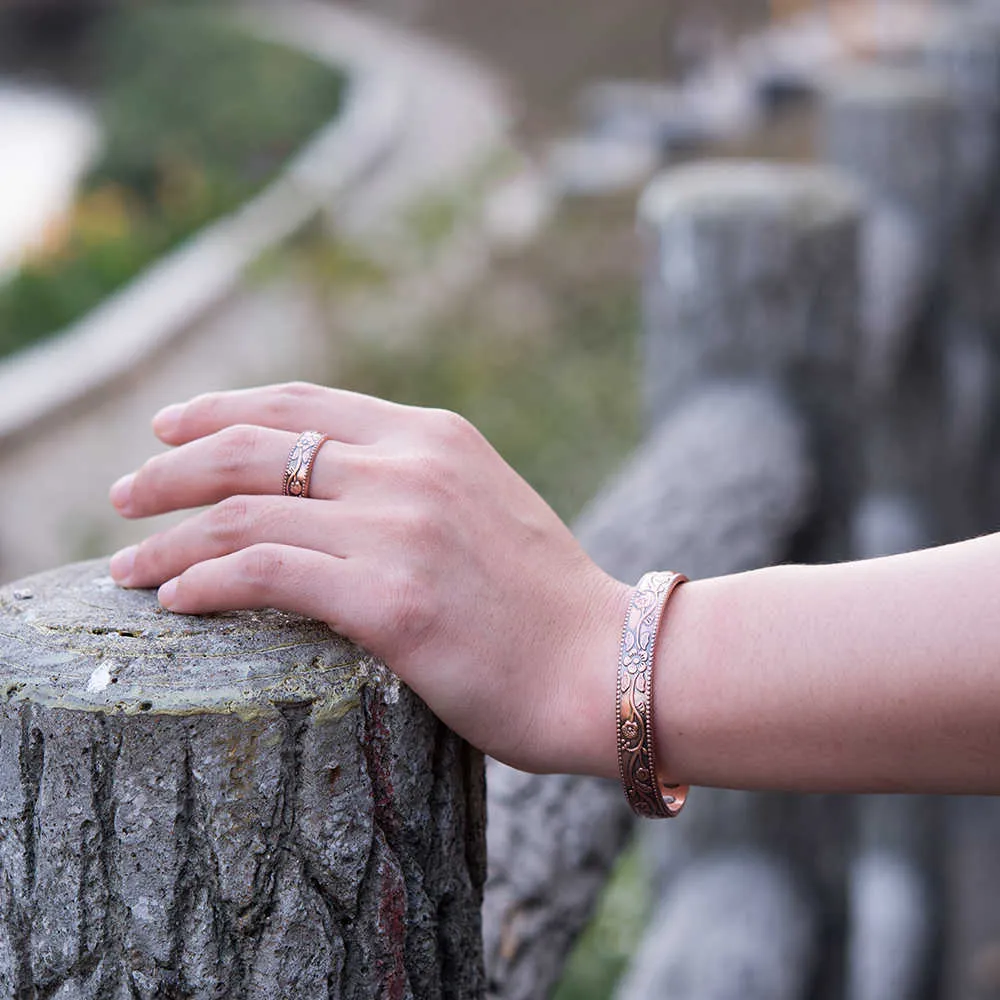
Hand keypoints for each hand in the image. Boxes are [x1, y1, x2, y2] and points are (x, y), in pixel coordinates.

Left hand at [109, 382, 628, 775]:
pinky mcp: (389, 600)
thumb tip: (331, 489)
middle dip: (172, 467)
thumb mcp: (484, 504)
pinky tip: (177, 599)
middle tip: (123, 494)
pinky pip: (262, 572)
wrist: (604, 662)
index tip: (168, 427)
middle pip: (254, 446)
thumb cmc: (545, 599)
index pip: (302, 400)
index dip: (222, 407)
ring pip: (243, 512)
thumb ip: (415, 480)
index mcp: (434, 436)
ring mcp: (400, 529)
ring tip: (124, 566)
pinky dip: (203, 581)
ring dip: (167, 539)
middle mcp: (410, 468)